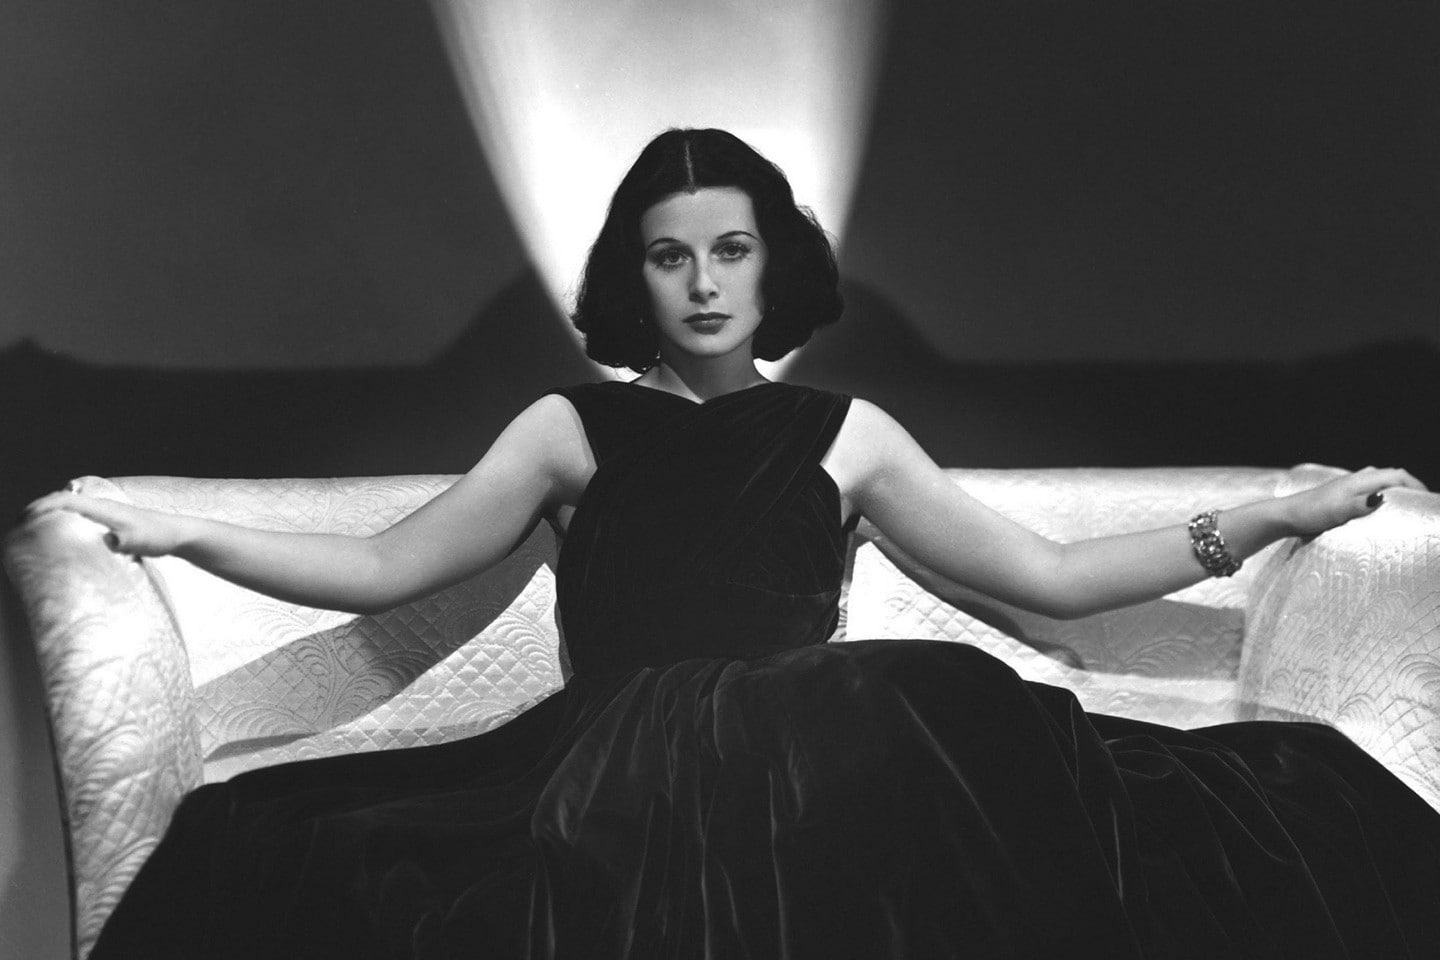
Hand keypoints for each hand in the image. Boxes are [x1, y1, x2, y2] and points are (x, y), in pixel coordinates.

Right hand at [25, 490, 190, 556]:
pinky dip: (65, 518)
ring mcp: (107, 512)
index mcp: (105, 509)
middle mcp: (103, 506)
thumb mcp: (142, 542)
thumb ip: (125, 542)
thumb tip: (109, 541)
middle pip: (65, 500)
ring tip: (32, 526)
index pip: (68, 500)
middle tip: (20, 523)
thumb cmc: (159, 536)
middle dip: (40, 508)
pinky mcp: (111, 520)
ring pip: (72, 506)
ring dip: (51, 512)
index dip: (45, 506)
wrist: (178, 533)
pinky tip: (61, 532)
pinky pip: (80, 514)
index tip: (26, 517)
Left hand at [1282, 466, 1428, 538]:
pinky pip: (1370, 491)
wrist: (1288, 515)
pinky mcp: (1342, 495)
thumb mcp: (1341, 510)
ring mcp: (1349, 486)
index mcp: (1361, 479)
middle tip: (1420, 505)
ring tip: (1405, 508)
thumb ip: (1363, 503)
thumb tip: (1383, 498)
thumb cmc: (1314, 512)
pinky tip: (1380, 509)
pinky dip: (1381, 496)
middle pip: (1391, 476)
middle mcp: (1357, 478)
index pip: (1398, 475)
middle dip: (1409, 487)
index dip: (1416, 485)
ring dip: (1394, 492)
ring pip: (1380, 483)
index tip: (1428, 500)